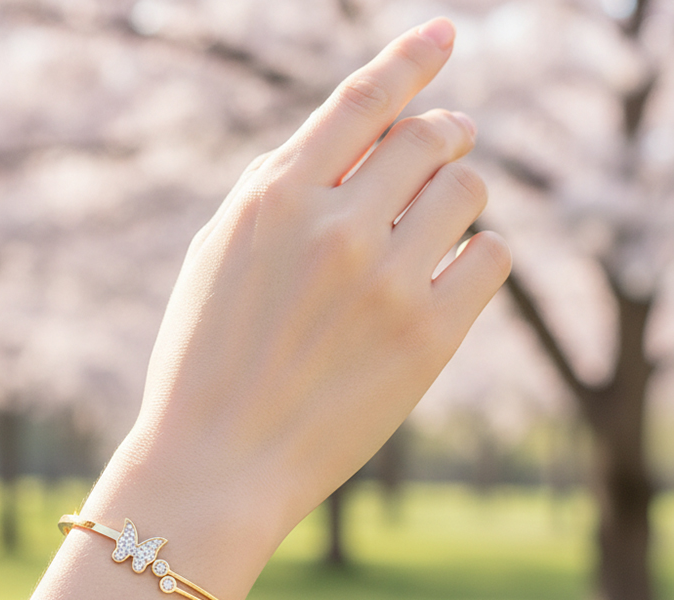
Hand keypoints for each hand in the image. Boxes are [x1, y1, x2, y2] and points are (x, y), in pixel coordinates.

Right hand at [27, 19, 510, 599]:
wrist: (216, 463)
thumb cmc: (205, 364)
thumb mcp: (216, 258)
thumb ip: (277, 193)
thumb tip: (352, 145)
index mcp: (273, 199)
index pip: (361, 99)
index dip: (412, 59)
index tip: (446, 36)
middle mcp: (333, 228)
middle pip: (428, 138)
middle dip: (446, 136)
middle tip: (450, 147)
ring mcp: (384, 282)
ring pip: (468, 191)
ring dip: (465, 194)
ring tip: (446, 217)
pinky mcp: (425, 339)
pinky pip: (489, 258)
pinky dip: (479, 253)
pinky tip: (454, 270)